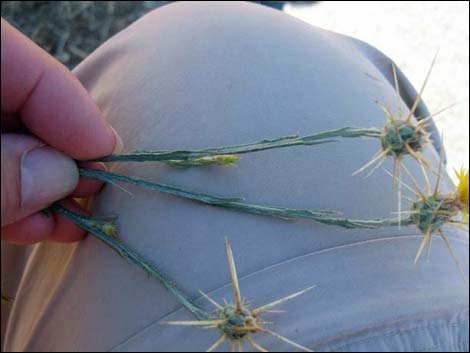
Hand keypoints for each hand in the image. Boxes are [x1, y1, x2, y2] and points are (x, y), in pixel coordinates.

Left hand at [1, 19, 121, 243]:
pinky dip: (18, 203)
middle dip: (62, 154)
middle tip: (96, 189)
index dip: (68, 108)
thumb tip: (57, 175)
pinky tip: (46, 226)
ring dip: (46, 188)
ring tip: (81, 218)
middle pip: (19, 106)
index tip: (105, 155)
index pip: (16, 63)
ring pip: (10, 145)